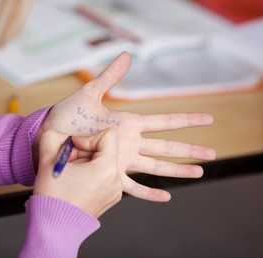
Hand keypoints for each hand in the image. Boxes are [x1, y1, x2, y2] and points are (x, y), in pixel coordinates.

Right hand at [34, 129, 122, 217]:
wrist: (54, 228)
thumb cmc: (53, 198)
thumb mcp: (48, 162)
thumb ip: (52, 139)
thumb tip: (57, 132)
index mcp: (106, 169)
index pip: (108, 136)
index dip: (88, 137)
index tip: (74, 148)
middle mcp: (116, 180)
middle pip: (105, 150)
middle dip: (85, 152)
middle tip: (69, 162)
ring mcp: (115, 191)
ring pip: (104, 163)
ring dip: (87, 163)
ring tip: (71, 174)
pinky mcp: (111, 198)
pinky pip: (105, 177)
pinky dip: (91, 175)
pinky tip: (76, 183)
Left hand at [39, 52, 215, 201]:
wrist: (49, 135)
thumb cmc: (68, 114)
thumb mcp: (89, 93)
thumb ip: (110, 77)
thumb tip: (128, 54)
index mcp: (128, 123)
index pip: (164, 121)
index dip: (187, 121)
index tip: (208, 119)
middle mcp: (129, 143)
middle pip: (167, 147)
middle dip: (190, 149)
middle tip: (212, 153)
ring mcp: (121, 160)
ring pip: (156, 167)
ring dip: (177, 171)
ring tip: (199, 174)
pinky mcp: (109, 173)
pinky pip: (132, 186)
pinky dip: (148, 193)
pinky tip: (165, 197)